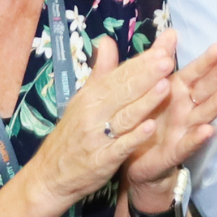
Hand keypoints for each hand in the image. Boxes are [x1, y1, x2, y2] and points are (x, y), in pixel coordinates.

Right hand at [18, 33, 186, 210]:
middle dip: (147, 76)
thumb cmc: (72, 134)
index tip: (161, 50)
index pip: (119, 76)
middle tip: (167, 60)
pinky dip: (135, 137)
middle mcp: (93, 113)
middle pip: (124, 91)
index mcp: (91, 96)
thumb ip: (100, 72)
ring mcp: (97, 137)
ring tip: (165, 87)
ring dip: (145, 102)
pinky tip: (151, 128)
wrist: (49, 175)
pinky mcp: (101, 160)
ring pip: (125, 116)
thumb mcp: (82, 100)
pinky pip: (120, 146)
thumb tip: (107, 40)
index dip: (141, 63)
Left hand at [121, 42, 216, 214]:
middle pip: (205, 90)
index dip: (206, 61)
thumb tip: (169, 32)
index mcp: (176, 92)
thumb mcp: (144, 87)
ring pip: (203, 114)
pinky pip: (187, 144)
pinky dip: (198, 138)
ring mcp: (183, 130)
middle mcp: (185, 110)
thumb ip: (154, 60)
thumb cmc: (143, 119)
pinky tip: (208, 130)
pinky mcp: (174, 152)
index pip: (194, 73)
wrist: (132, 160)